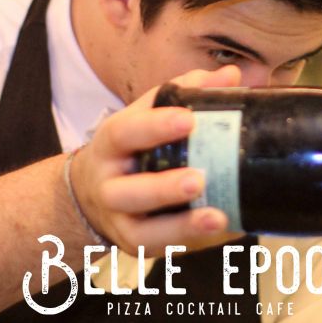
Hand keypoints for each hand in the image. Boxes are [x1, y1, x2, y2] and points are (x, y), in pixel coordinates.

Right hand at [70, 66, 241, 254]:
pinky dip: (193, 241)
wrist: (91, 192)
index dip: (154, 126)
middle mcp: (109, 184)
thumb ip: (185, 91)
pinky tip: (225, 230)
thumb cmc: (132, 146)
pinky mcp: (136, 244)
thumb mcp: (147, 114)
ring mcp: (121, 220)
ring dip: (182, 226)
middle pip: (129, 191)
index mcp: (112, 143)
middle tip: (198, 179)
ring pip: (143, 230)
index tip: (188, 119)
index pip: (126, 132)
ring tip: (217, 217)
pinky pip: (163, 248)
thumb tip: (230, 75)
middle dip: (164, 187)